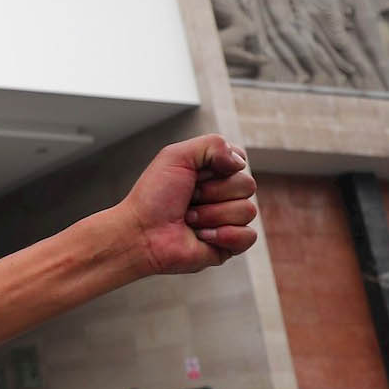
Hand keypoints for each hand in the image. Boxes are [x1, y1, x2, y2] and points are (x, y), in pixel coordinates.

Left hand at [118, 135, 256, 274]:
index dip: (218, 167)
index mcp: (212, 172)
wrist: (140, 233)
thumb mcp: (176, 155)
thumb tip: (241, 162)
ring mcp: (227, 220)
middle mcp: (223, 195)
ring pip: (247, 210)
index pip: (240, 161)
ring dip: (212, 215)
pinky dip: (224, 235)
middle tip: (188, 200)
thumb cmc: (152, 197)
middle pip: (247, 185)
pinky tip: (201, 236)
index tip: (193, 175)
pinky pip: (248, 236)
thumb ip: (213, 144)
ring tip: (189, 220)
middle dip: (213, 192)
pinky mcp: (228, 245)